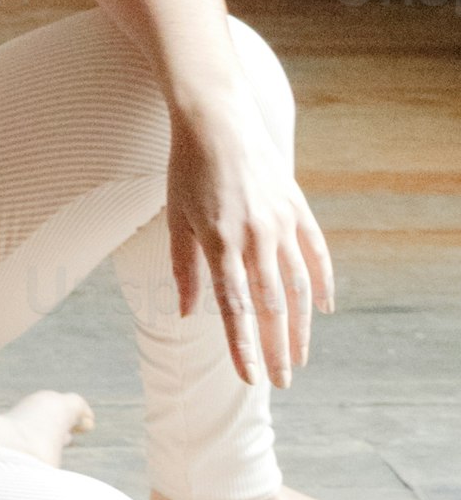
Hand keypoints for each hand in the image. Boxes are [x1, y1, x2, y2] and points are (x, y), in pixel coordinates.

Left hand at [166, 77, 333, 386]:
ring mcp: (282, 222)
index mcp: (221, 242)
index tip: (251, 379)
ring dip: (301, 325)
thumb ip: (184, 268)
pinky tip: (325, 310)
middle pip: (272, 306)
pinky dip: (324, 284)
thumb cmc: (187, 169)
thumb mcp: (175, 218)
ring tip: (300, 356)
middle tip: (282, 381)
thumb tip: (185, 314)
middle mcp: (256, 236)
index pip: (235, 309)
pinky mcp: (298, 208)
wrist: (217, 118)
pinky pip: (316, 254)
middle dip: (277, 347)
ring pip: (299, 287)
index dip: (244, 347)